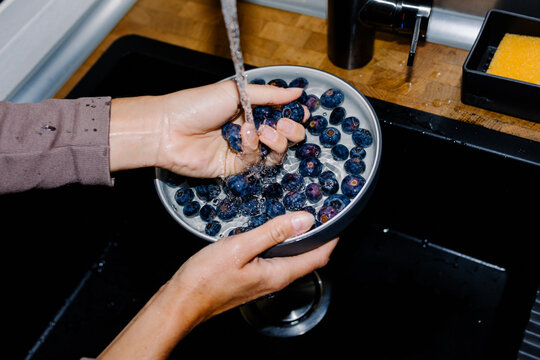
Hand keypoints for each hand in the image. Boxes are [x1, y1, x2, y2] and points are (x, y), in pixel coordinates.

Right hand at [97, 212, 337, 359]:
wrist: (181, 301)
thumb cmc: (205, 278)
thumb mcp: (240, 247)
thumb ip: (273, 232)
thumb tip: (305, 219)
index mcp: (278, 274)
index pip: (319, 257)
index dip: (333, 237)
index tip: (339, 217)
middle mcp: (275, 280)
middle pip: (309, 258)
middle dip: (321, 236)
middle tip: (324, 212)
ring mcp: (264, 281)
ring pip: (293, 259)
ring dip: (302, 239)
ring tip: (303, 217)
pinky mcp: (252, 278)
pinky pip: (277, 259)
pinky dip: (284, 244)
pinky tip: (274, 231)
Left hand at [109, 81, 307, 177]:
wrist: (168, 130)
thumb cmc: (196, 105)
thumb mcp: (236, 92)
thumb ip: (269, 95)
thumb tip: (298, 92)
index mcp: (249, 109)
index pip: (280, 115)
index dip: (293, 115)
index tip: (302, 112)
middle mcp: (249, 130)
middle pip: (283, 136)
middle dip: (291, 130)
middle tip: (286, 124)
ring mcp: (242, 150)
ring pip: (274, 152)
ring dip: (276, 141)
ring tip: (265, 131)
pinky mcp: (235, 167)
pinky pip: (256, 161)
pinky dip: (254, 147)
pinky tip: (244, 137)